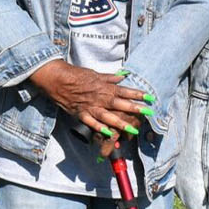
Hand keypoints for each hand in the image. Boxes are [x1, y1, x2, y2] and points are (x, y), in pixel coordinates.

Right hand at [28, 60, 150, 140]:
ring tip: (132, 130)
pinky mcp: (81, 114)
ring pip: (107, 116)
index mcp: (104, 86)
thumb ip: (110, 77)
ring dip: (120, 123)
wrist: (58, 78)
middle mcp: (99, 97)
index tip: (150, 97)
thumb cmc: (76, 75)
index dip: (137, 94)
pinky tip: (109, 134)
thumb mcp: (95, 74)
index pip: (124, 90)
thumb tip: (124, 76)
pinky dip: (100, 128)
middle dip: (134, 109)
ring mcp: (90, 106)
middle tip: (148, 113)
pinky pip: (91, 122)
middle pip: (119, 104)